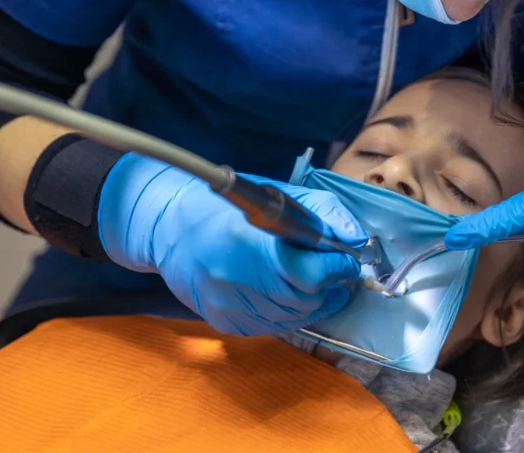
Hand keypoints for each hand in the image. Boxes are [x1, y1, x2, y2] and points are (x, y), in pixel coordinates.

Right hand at [97, 153, 367, 334]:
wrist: (167, 227)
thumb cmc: (224, 207)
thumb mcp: (276, 195)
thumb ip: (322, 214)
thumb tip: (357, 240)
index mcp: (248, 242)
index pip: (307, 273)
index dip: (336, 269)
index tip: (347, 260)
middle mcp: (234, 278)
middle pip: (303, 299)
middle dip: (330, 287)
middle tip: (341, 273)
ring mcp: (227, 305)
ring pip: (292, 318)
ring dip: (315, 303)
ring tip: (321, 285)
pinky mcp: (224, 321)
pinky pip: (272, 327)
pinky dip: (291, 314)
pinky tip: (292, 296)